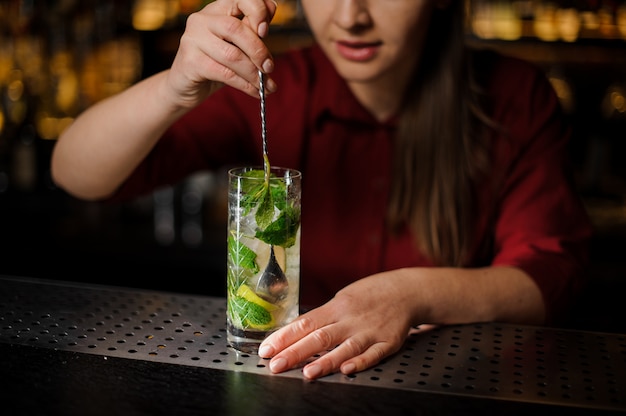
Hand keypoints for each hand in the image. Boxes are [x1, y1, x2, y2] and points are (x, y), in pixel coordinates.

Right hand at [166, 0, 277, 107]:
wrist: (184, 86)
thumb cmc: (215, 63)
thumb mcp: (236, 44)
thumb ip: (252, 28)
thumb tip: (271, 8)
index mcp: (216, 10)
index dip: (257, 11)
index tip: (266, 31)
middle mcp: (201, 20)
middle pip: (236, 29)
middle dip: (258, 51)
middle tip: (269, 67)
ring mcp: (193, 40)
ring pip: (232, 55)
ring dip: (254, 74)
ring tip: (266, 86)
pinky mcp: (190, 62)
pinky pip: (225, 74)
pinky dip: (245, 85)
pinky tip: (255, 92)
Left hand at [258, 272, 414, 378]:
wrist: (406, 291)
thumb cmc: (369, 295)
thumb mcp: (342, 299)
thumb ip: (323, 317)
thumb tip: (294, 333)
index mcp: (336, 307)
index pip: (304, 323)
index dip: (284, 337)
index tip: (266, 349)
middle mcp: (350, 319)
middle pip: (319, 337)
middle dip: (295, 352)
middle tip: (276, 365)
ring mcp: (369, 332)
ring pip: (344, 348)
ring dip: (325, 361)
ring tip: (308, 373)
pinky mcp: (388, 342)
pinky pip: (373, 354)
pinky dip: (360, 362)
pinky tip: (347, 369)